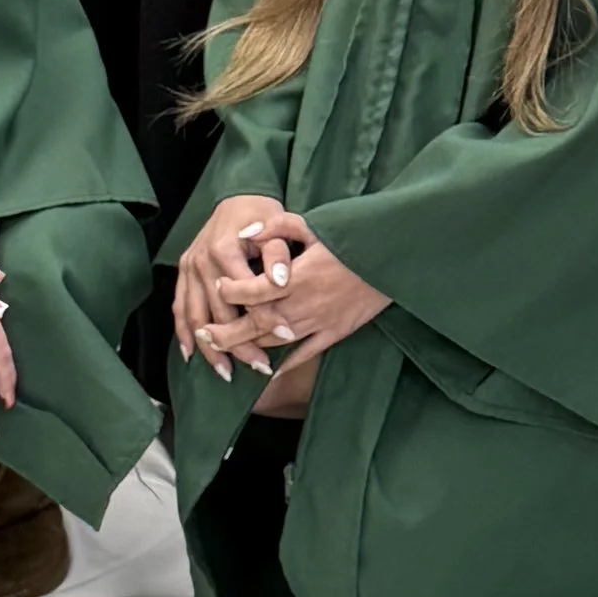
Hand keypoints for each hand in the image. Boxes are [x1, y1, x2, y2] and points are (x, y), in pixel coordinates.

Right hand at [173, 195, 290, 379]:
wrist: (238, 198)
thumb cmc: (262, 214)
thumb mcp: (277, 226)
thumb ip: (278, 252)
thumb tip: (280, 280)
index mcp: (224, 249)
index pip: (247, 293)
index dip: (267, 316)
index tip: (286, 336)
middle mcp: (201, 260)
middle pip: (220, 312)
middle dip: (241, 342)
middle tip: (261, 367)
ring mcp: (188, 268)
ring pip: (196, 317)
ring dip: (211, 348)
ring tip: (227, 373)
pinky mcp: (182, 273)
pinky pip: (179, 308)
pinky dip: (183, 333)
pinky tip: (192, 356)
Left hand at [196, 230, 390, 391]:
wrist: (392, 258)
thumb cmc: (353, 237)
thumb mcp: (315, 224)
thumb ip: (278, 227)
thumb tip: (246, 234)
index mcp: (300, 276)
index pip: (256, 290)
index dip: (234, 291)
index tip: (219, 286)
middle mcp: (306, 303)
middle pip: (258, 323)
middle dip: (228, 331)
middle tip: (205, 333)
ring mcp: (320, 322)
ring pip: (276, 341)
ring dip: (248, 347)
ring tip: (225, 350)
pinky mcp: (335, 333)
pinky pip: (305, 353)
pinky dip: (284, 364)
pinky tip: (268, 372)